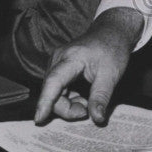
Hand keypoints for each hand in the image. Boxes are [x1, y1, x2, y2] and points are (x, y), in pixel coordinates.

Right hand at [34, 6, 142, 124]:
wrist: (112, 32)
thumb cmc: (113, 49)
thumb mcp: (111, 75)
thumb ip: (101, 97)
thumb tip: (97, 118)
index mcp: (71, 58)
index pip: (54, 82)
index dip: (45, 101)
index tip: (39, 119)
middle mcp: (58, 59)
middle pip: (52, 92)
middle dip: (67, 108)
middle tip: (87, 112)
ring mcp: (57, 63)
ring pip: (54, 92)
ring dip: (68, 103)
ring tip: (88, 102)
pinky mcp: (59, 67)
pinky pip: (58, 89)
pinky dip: (69, 97)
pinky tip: (83, 97)